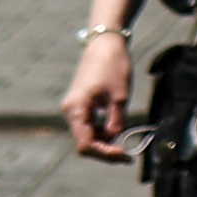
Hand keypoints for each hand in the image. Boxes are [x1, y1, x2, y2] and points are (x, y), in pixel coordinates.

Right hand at [62, 26, 138, 160]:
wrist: (106, 41)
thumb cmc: (113, 65)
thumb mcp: (120, 96)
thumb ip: (116, 122)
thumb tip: (114, 139)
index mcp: (76, 109)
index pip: (85, 145)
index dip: (104, 154)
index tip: (124, 155)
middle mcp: (71, 110)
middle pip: (84, 142)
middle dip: (104, 150)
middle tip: (126, 155)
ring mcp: (74, 106)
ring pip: (86, 134)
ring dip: (103, 141)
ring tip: (123, 140)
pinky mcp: (80, 103)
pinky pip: (88, 124)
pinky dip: (101, 130)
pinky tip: (115, 128)